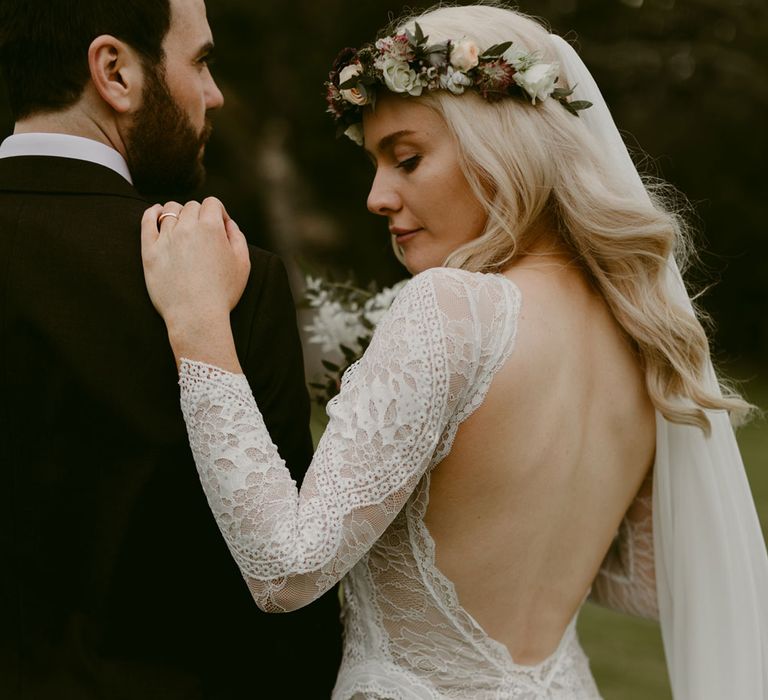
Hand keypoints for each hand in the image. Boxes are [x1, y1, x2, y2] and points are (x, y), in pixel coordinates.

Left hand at [141, 197, 250, 370]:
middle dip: (200, 215)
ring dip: (178, 214)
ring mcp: (166, 238)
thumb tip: (228, 223)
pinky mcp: (149, 251)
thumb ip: (237, 237)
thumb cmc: (223, 293)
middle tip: (203, 233)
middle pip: (191, 206)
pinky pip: (147, 221)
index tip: (220, 226)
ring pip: (170, 210)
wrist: (196, 317)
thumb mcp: (243, 264)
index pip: (212, 203)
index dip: (218, 212)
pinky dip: (152, 213)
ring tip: (182, 226)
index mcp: (211, 227)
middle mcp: (187, 227)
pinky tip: (156, 213)